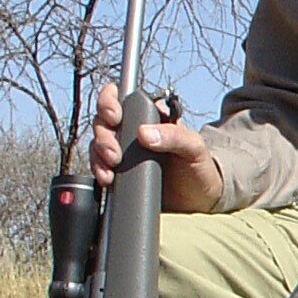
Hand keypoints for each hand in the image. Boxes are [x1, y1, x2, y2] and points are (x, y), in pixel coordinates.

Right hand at [91, 80, 224, 212]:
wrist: (199, 200)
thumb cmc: (199, 167)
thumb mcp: (193, 148)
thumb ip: (174, 137)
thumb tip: (144, 134)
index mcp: (149, 116)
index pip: (120, 97)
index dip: (109, 101)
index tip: (114, 116)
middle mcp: (132, 131)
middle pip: (103, 122)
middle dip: (103, 136)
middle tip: (114, 154)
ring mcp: (124, 151)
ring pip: (97, 144)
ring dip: (98, 155)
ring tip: (110, 170)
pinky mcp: (119, 172)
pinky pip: (100, 166)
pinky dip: (98, 171)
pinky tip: (107, 179)